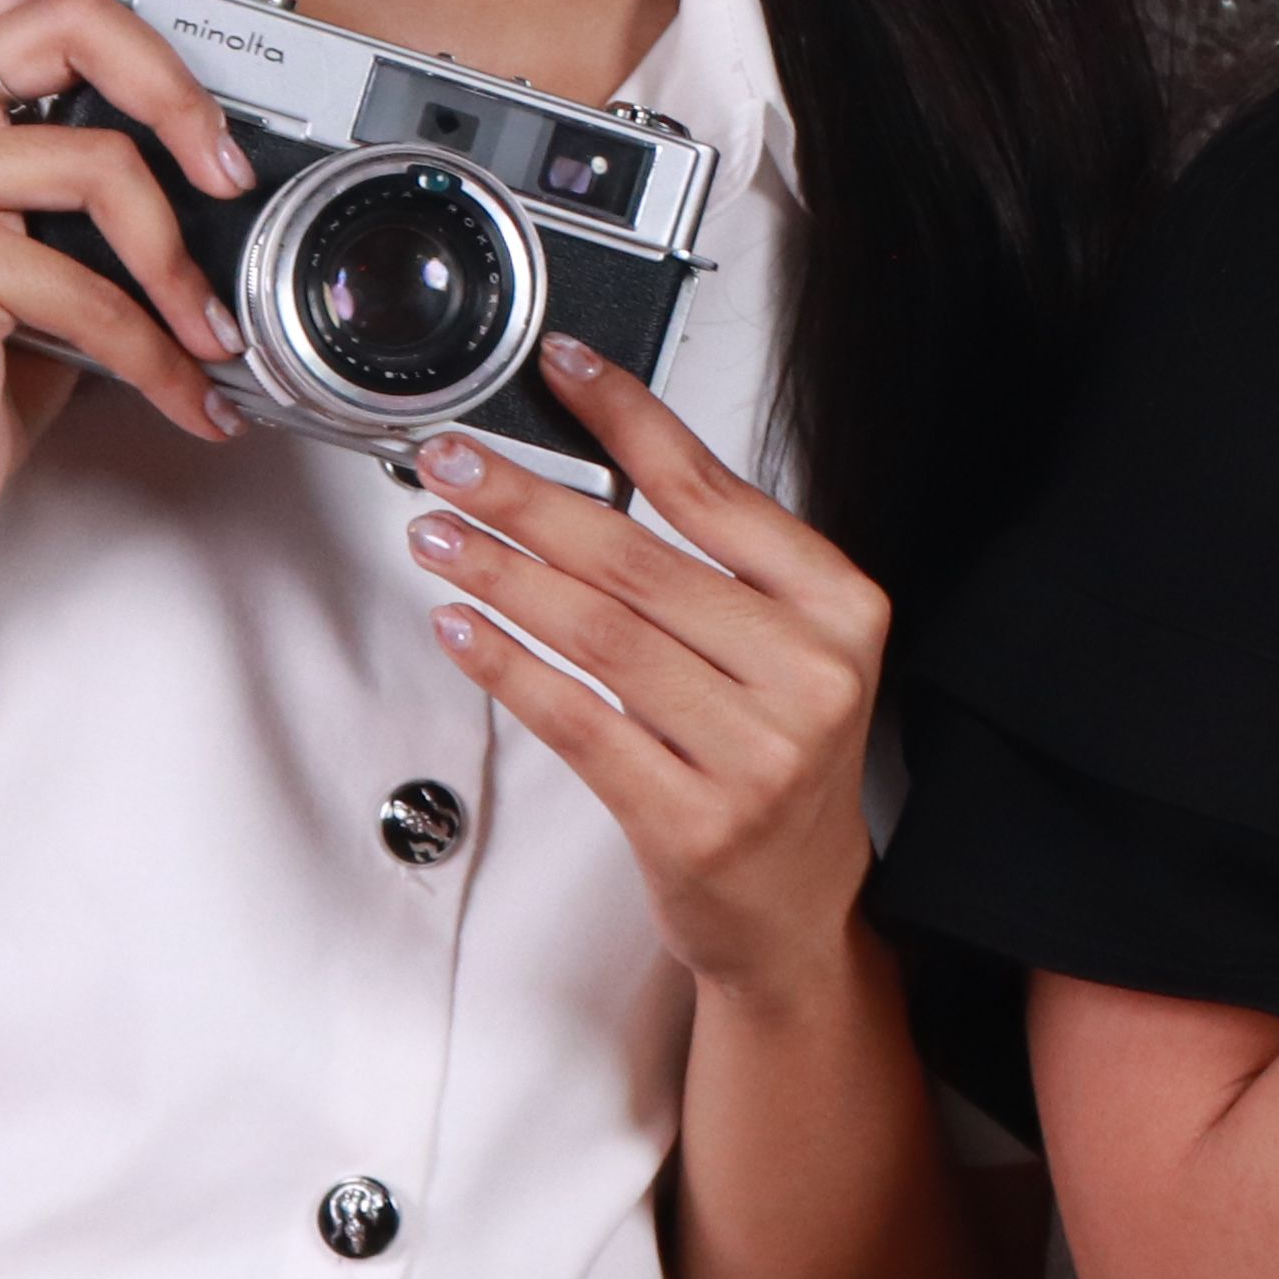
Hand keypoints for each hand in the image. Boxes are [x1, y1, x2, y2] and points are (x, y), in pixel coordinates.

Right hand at [0, 0, 254, 600]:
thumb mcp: (43, 229)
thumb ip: (95, 156)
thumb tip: (231, 143)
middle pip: (76, 23)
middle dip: (184, 96)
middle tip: (233, 175)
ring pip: (99, 162)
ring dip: (182, 263)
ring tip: (213, 328)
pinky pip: (88, 285)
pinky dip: (158, 350)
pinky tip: (189, 392)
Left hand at [406, 339, 889, 998]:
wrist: (794, 911)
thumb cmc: (777, 759)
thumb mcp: (787, 647)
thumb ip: (718, 565)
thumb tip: (599, 459)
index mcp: (840, 608)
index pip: (714, 490)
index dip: (627, 418)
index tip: (562, 368)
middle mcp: (810, 674)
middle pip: (637, 560)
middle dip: (527, 498)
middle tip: (455, 460)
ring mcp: (756, 752)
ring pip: (598, 636)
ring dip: (500, 575)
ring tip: (437, 536)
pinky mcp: (693, 819)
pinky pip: (577, 721)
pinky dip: (507, 667)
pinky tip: (464, 628)